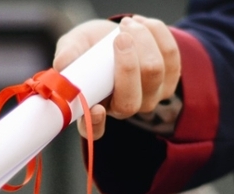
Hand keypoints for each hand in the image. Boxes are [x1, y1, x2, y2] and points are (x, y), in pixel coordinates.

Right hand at [53, 16, 180, 139]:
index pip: (95, 129)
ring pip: (154, 72)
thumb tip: (62, 65)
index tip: (96, 109)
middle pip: (131, 100)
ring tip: (127, 24)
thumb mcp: (74, 45)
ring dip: (143, 40)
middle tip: (120, 36)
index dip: (96, 123)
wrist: (117, 33)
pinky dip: (157, 33)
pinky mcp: (170, 80)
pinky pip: (171, 55)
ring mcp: (150, 97)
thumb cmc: (91, 46)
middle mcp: (124, 108)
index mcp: (96, 107)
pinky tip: (142, 24)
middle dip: (128, 63)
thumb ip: (68, 54)